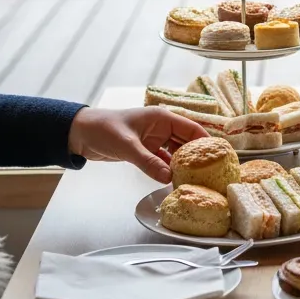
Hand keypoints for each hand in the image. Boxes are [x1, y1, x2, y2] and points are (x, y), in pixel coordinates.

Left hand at [68, 107, 208, 183]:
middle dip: (198, 157)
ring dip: (184, 165)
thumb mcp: (127, 146)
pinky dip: (169, 170)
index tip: (219, 157)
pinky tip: (175, 181)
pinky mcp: (147, 151)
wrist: (80, 133)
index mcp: (162, 117)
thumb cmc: (103, 129)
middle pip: (188, 142)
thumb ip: (148, 162)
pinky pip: (164, 161)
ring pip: (177, 153)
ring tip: (196, 180)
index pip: (192, 129)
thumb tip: (168, 178)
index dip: (207, 142)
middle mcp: (163, 127)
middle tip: (211, 173)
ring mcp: (155, 140)